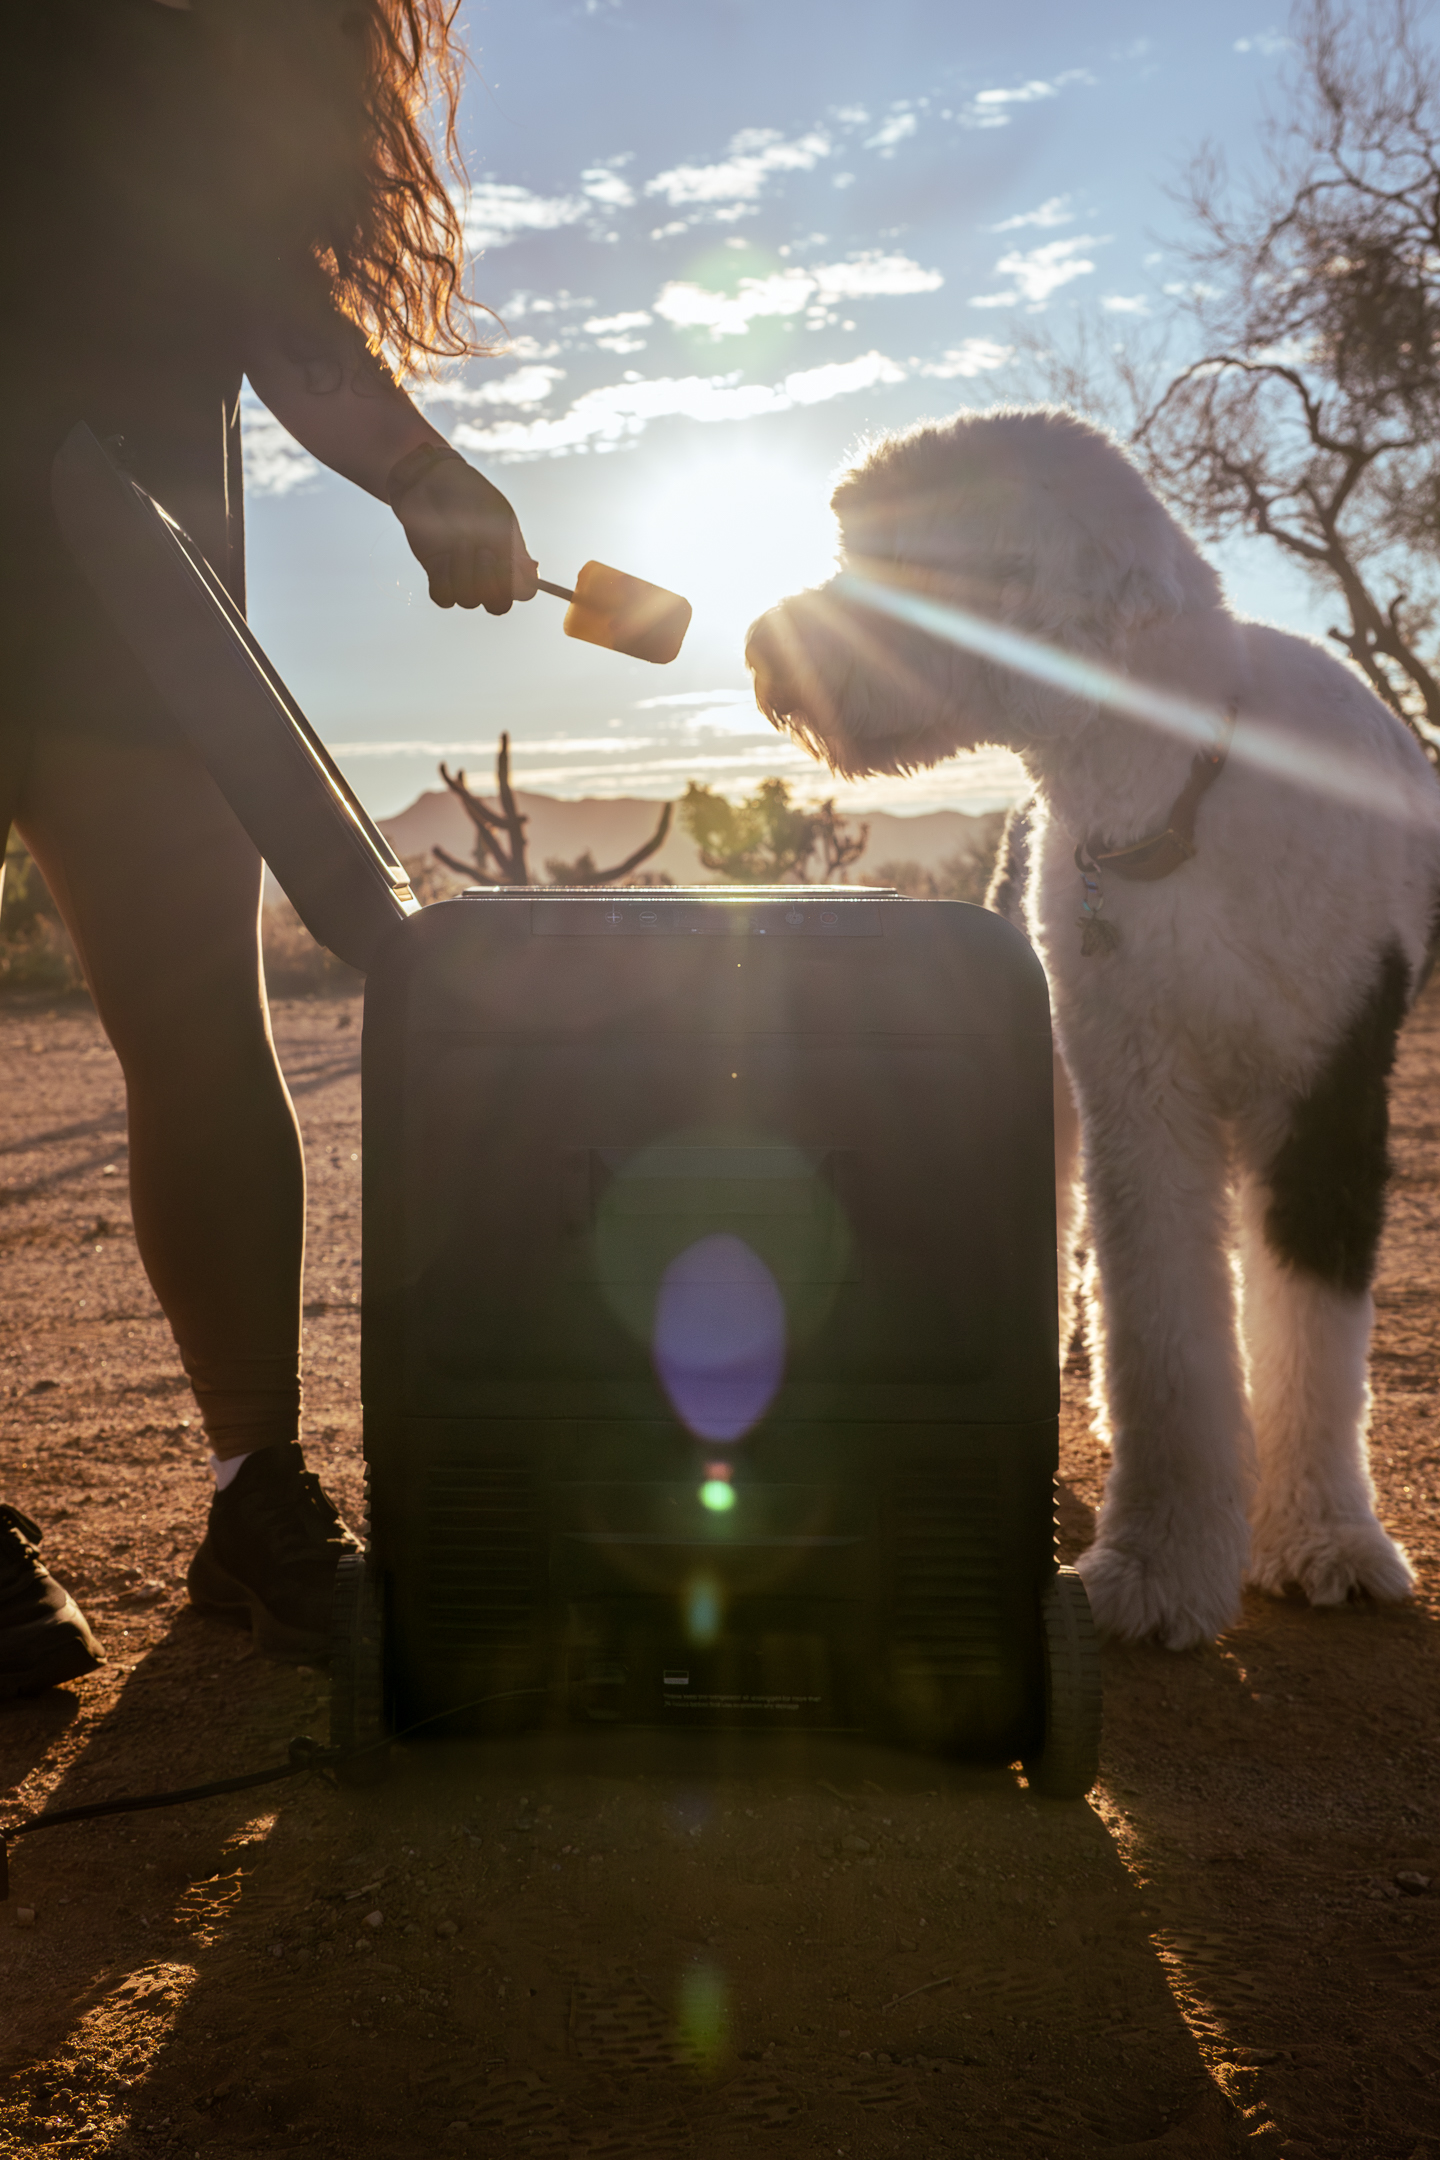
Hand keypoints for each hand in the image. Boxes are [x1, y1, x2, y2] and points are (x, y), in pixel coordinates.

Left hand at [392, 456, 538, 614]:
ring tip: (457, 541)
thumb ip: (515, 548)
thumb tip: (534, 572)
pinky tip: (441, 554)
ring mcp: (463, 580)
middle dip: (489, 579)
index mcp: (510, 561)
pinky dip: (443, 577)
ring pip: (469, 601)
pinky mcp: (438, 578)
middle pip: (497, 605)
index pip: (524, 593)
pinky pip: (444, 599)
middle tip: (481, 548)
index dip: (517, 586)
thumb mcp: (499, 517)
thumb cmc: (470, 495)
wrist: (432, 483)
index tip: (506, 560)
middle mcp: (489, 575)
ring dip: (463, 571)